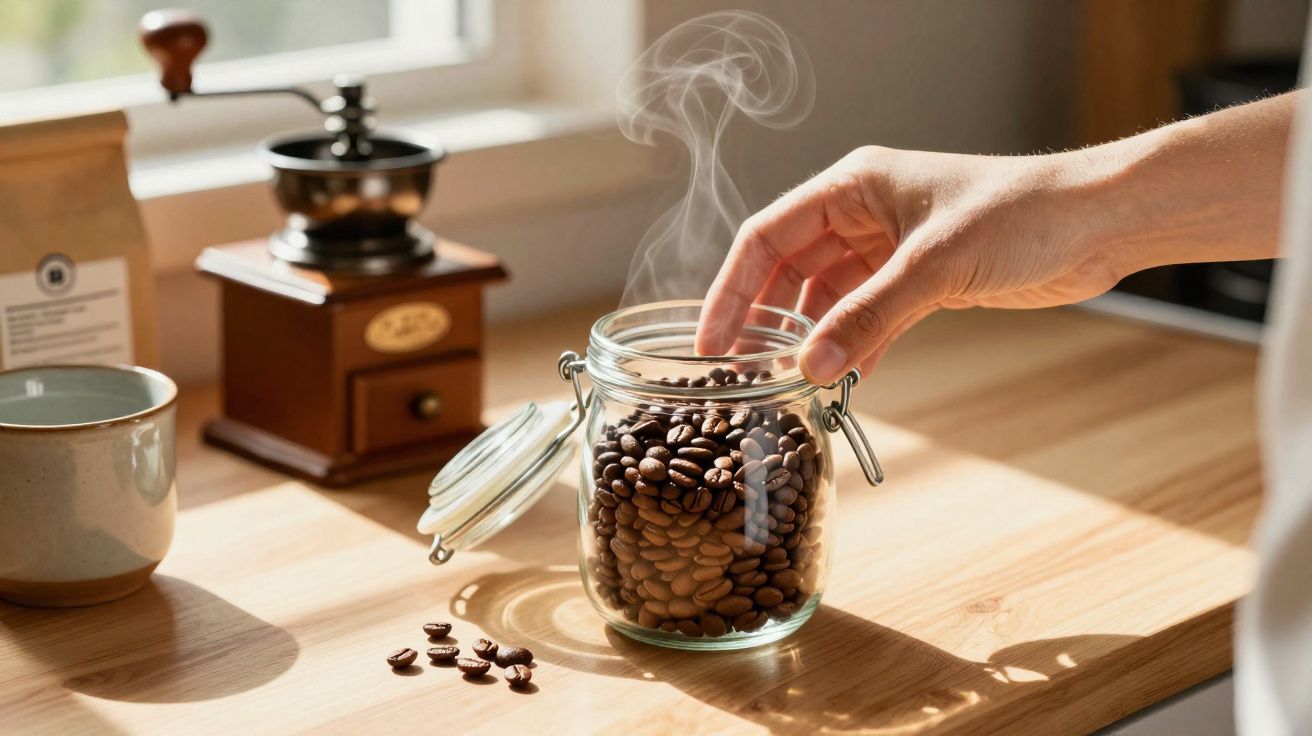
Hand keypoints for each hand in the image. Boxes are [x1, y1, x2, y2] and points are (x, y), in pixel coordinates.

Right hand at [697, 93, 1292, 383]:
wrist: (1099, 223)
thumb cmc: (1022, 213)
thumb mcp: (934, 266)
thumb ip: (869, 317)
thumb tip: (809, 367)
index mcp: (853, 187)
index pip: (767, 236)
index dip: (732, 288)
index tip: (711, 340)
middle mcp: (863, 215)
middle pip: (788, 270)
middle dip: (763, 320)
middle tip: (738, 372)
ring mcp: (890, 249)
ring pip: (826, 298)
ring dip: (809, 339)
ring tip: (785, 383)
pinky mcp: (920, 279)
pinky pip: (867, 317)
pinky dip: (853, 346)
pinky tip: (842, 381)